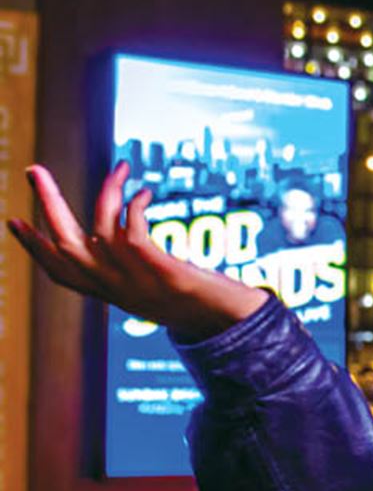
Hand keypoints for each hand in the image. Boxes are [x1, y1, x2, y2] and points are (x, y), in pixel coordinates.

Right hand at [9, 162, 267, 340]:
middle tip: (34, 169)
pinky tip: (144, 192)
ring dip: (105, 193)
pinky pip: (132, 234)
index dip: (34, 249)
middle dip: (47, 205)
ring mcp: (138, 283)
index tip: (14, 220)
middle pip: (66, 246)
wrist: (233, 323)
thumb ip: (132, 268)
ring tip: (120, 168)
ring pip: (98, 232)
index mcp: (111, 293)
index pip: (60, 274)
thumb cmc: (200, 302)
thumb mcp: (156, 286)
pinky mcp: (163, 273)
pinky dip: (133, 207)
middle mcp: (117, 290)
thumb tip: (116, 238)